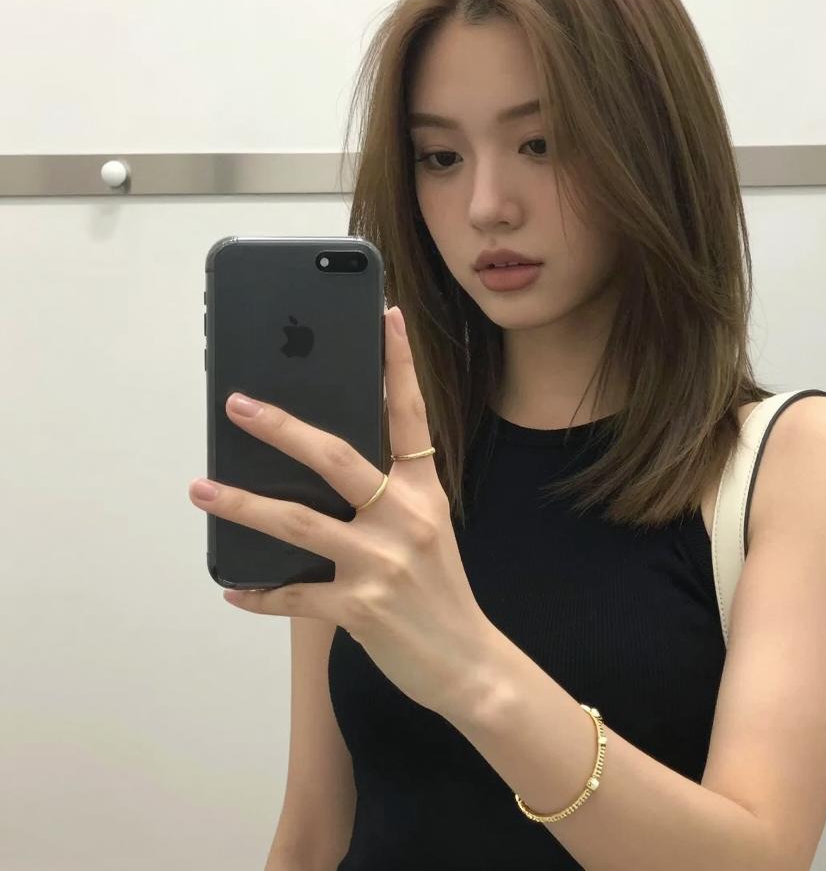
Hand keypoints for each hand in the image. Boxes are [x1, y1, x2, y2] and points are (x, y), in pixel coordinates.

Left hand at [189, 305, 498, 720]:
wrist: (469, 663)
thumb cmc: (443, 591)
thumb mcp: (430, 529)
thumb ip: (390, 495)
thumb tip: (322, 468)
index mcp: (425, 492)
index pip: (410, 415)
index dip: (398, 364)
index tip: (384, 317)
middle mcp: (404, 518)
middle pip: (335, 457)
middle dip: (281, 427)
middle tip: (238, 404)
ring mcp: (381, 563)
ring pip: (298, 521)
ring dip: (243, 504)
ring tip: (201, 488)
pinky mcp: (360, 608)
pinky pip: (294, 595)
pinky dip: (260, 593)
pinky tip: (233, 588)